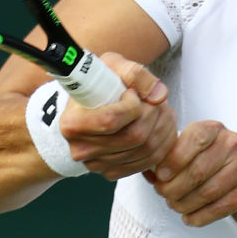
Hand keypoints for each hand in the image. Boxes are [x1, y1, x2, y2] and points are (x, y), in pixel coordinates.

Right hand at [59, 53, 177, 180]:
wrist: (89, 107)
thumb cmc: (98, 84)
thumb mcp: (112, 66)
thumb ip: (136, 74)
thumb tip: (159, 96)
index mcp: (73, 123)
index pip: (111, 120)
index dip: (133, 106)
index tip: (133, 94)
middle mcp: (81, 149)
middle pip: (134, 137)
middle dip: (155, 115)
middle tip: (156, 102)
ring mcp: (96, 164)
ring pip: (146, 150)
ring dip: (163, 128)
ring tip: (161, 111)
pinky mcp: (112, 172)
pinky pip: (148, 162)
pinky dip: (162, 144)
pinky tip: (161, 127)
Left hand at [149, 120, 236, 227]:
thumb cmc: (215, 168)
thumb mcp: (195, 156)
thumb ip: (171, 160)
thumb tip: (147, 172)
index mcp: (215, 129)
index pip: (193, 139)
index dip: (174, 159)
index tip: (160, 177)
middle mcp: (234, 142)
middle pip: (199, 170)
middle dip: (176, 188)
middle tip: (165, 197)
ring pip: (210, 191)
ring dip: (187, 204)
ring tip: (176, 208)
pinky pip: (224, 206)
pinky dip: (202, 216)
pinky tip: (190, 219)